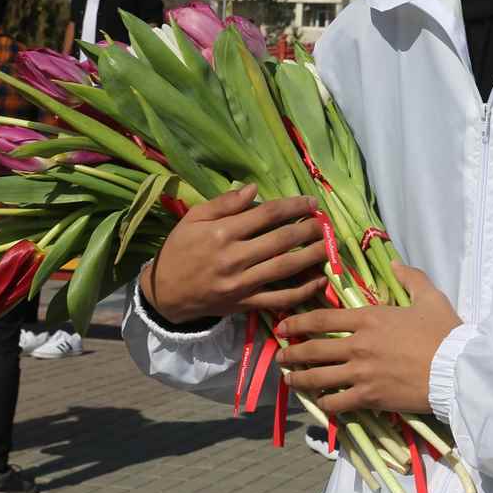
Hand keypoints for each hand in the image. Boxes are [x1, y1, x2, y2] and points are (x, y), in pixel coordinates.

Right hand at [141, 184, 328, 322]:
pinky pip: (279, 298)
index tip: (311, 203)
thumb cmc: (180, 249)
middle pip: (282, 240)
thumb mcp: (193, 218)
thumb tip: (253, 188)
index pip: (267, 214)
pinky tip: (319, 280)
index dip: (294, 206)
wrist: (163, 292)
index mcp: (222, 233)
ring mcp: (241, 283)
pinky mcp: (245, 304)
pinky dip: (302, 291)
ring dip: (312, 256)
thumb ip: (224, 203)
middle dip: (309, 229)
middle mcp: (235, 257)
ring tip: (329, 245)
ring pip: (285, 268)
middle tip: (326, 223)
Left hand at [278, 266, 460, 415]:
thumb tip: (395, 264)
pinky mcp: (369, 397)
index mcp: (369, 318)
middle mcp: (358, 344)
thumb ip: (410, 278)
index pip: (322, 318)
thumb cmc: (444, 332)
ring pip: (318, 378)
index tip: (283, 327)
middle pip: (312, 349)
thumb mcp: (430, 297)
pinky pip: (336, 403)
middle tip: (280, 356)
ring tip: (290, 380)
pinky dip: (324, 404)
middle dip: (290, 353)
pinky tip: (320, 402)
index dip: (297, 323)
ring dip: (299, 379)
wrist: (456, 369)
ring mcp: (361, 373)